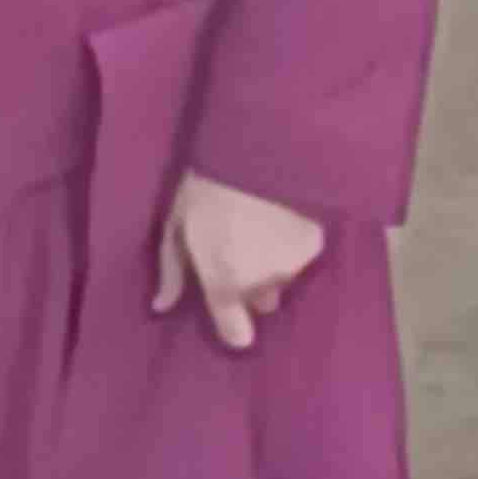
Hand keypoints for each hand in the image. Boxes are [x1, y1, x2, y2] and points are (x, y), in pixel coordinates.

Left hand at [153, 174, 326, 354]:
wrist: (256, 147)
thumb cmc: (206, 184)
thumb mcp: (176, 224)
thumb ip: (171, 270)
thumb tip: (160, 306)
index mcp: (225, 281)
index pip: (236, 330)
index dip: (234, 329)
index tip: (234, 325)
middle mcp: (263, 282)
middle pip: (261, 299)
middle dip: (253, 283)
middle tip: (242, 246)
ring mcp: (294, 264)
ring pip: (284, 277)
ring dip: (275, 262)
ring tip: (262, 223)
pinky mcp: (317, 243)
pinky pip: (303, 254)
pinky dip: (293, 242)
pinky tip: (283, 214)